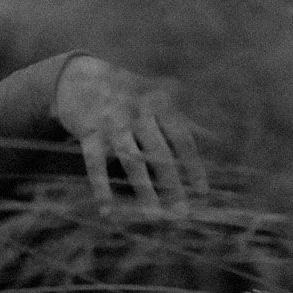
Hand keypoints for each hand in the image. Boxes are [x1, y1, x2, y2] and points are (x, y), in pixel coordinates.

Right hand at [51, 54, 205, 208]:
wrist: (77, 77)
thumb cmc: (125, 93)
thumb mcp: (155, 99)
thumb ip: (182, 120)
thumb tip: (214, 139)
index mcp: (158, 103)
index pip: (182, 138)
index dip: (193, 165)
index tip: (202, 191)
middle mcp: (137, 111)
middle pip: (159, 151)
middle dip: (172, 183)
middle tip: (182, 212)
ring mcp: (112, 121)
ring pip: (131, 160)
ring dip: (143, 189)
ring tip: (154, 216)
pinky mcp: (88, 132)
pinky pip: (95, 164)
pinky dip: (101, 188)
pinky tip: (107, 211)